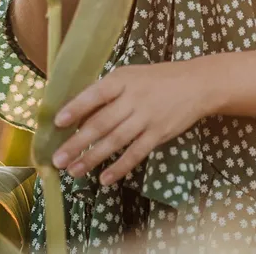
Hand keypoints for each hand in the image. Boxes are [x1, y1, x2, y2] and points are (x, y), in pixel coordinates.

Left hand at [49, 60, 218, 185]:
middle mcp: (134, 98)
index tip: (58, 123)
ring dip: (92, 158)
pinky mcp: (159, 134)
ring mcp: (147, 117)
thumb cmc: (157, 79)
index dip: (76, 108)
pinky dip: (120, 167)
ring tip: (74, 171)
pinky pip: (136, 153)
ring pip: (115, 141)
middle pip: (101, 123)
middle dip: (77, 143)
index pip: (95, 94)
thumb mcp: (131, 76)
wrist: (197, 84)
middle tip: (58, 160)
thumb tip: (79, 116)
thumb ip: (108, 93)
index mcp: (123, 79)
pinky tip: (105, 178)